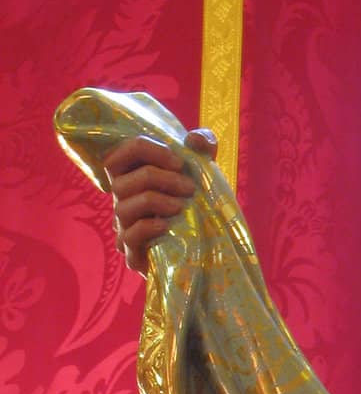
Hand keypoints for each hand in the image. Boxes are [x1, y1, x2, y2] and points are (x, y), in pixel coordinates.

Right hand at [102, 127, 217, 273]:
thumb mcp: (203, 172)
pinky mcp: (133, 254)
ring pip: (123, 208)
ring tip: (181, 206)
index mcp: (131, 178)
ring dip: (155, 201)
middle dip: (157, 178)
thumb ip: (203, 148)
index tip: (179, 161)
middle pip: (121, 181)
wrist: (208, 251)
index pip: (118, 155)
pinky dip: (148, 226)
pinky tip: (167, 226)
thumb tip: (194, 139)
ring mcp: (125, 228)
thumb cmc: (198, 205)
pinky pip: (129, 236)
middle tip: (189, 187)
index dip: (146, 151)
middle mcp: (122, 201)